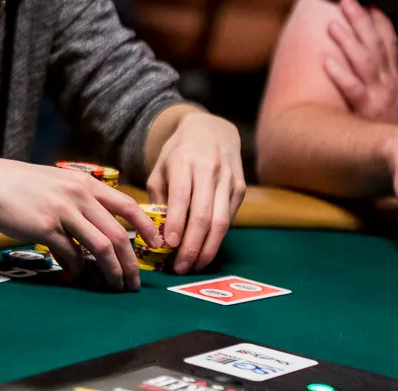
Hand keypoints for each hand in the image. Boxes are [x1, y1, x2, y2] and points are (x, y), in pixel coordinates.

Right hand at [0, 156, 166, 291]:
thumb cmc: (19, 184)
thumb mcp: (57, 183)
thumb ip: (80, 201)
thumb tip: (100, 229)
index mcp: (85, 183)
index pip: (127, 206)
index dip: (146, 228)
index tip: (156, 246)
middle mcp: (78, 194)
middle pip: (118, 234)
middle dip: (131, 263)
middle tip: (134, 282)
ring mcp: (62, 211)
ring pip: (101, 246)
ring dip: (111, 272)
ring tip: (113, 286)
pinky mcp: (44, 227)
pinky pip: (71, 255)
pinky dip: (78, 269)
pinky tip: (76, 275)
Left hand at [147, 111, 245, 273]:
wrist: (212, 130)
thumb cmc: (179, 152)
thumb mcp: (161, 167)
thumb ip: (159, 196)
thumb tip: (158, 232)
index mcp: (184, 161)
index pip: (182, 196)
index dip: (177, 222)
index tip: (169, 245)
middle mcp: (209, 169)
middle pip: (204, 215)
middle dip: (192, 245)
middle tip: (180, 267)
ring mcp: (228, 179)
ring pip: (221, 221)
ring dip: (208, 249)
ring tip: (194, 266)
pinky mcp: (240, 189)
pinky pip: (229, 218)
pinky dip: (218, 238)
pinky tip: (205, 251)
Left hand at [324, 0, 397, 124]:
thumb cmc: (392, 134)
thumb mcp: (394, 105)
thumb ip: (385, 84)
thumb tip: (374, 64)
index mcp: (394, 81)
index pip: (389, 45)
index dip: (379, 23)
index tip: (370, 2)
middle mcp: (389, 85)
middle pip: (375, 46)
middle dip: (361, 21)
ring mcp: (380, 98)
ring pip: (364, 63)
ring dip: (349, 41)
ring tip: (333, 24)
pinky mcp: (368, 113)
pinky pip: (353, 90)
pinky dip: (341, 74)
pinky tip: (326, 60)